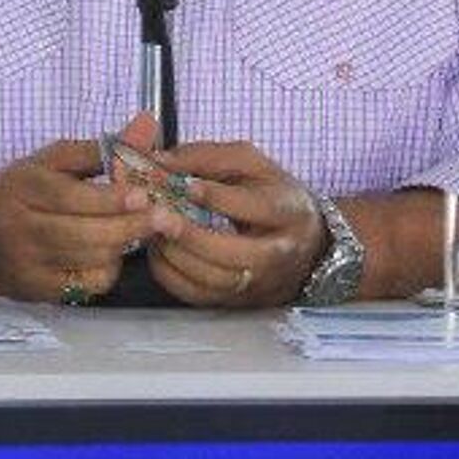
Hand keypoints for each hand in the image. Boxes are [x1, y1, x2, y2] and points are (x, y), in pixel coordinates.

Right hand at [0, 113, 157, 302]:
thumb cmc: (23, 192)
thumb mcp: (53, 161)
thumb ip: (102, 148)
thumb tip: (148, 124)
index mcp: (20, 186)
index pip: (67, 196)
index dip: (108, 198)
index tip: (142, 194)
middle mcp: (19, 227)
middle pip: (81, 233)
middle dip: (129, 226)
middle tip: (166, 218)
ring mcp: (27, 264)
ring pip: (88, 260)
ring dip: (122, 245)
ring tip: (143, 229)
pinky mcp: (37, 291)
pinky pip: (85, 284)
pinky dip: (107, 269)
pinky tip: (112, 252)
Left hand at [143, 140, 324, 307]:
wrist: (304, 243)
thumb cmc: (272, 196)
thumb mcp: (253, 165)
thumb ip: (209, 158)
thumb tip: (162, 161)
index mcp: (289, 212)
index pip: (255, 208)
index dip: (217, 197)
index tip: (185, 185)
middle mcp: (278, 254)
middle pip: (234, 254)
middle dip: (191, 236)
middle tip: (159, 216)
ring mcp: (258, 283)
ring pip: (213, 279)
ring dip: (176, 254)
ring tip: (153, 228)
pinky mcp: (236, 301)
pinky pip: (197, 295)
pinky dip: (170, 273)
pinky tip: (160, 249)